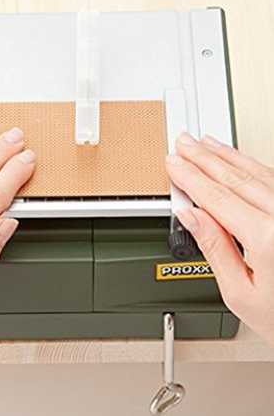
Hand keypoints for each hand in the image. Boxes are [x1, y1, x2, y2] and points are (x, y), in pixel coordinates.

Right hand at [166, 132, 273, 344]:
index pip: (216, 198)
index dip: (190, 178)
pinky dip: (250, 165)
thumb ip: (215, 249)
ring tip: (205, 144)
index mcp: (267, 238)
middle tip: (184, 143)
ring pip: (255, 172)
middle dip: (204, 158)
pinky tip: (237, 160)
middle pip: (235, 178)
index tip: (173, 164)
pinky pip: (272, 179)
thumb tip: (191, 217)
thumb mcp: (241, 294)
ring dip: (226, 156)